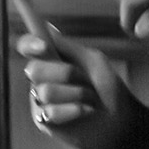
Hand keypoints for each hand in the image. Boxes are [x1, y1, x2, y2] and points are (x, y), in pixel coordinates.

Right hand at [18, 29, 148, 148]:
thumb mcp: (92, 60)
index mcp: (51, 60)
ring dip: (75, 94)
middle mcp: (41, 78)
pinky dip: (74, 109)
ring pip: (45, 91)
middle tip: (84, 80)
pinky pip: (51, 112)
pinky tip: (86, 111)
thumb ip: (67, 46)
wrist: (121, 119)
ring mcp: (40, 100)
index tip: (44, 47)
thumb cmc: (109, 88)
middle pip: (33, 69)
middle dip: (64, 73)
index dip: (29, 44)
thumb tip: (45, 27)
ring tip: (90, 99)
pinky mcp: (44, 121)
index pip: (27, 46)